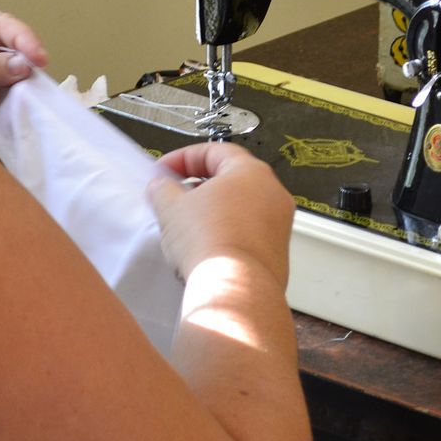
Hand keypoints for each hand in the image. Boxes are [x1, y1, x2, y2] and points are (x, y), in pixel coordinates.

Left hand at [0, 8, 48, 128]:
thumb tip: (24, 65)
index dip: (21, 37)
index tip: (36, 57)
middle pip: (14, 51)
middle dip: (28, 64)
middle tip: (40, 82)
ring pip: (16, 80)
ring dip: (27, 89)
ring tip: (38, 101)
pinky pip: (9, 105)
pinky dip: (19, 110)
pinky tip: (27, 115)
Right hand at [148, 142, 293, 285]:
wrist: (234, 288)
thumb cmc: (211, 243)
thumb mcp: (170, 206)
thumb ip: (163, 188)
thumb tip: (161, 187)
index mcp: (251, 172)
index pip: (215, 151)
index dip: (183, 158)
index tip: (165, 170)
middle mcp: (273, 194)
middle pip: (231, 179)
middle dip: (198, 186)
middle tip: (175, 197)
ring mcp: (279, 225)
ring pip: (241, 208)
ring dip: (214, 212)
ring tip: (187, 226)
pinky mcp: (277, 253)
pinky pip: (249, 234)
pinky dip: (228, 234)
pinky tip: (206, 248)